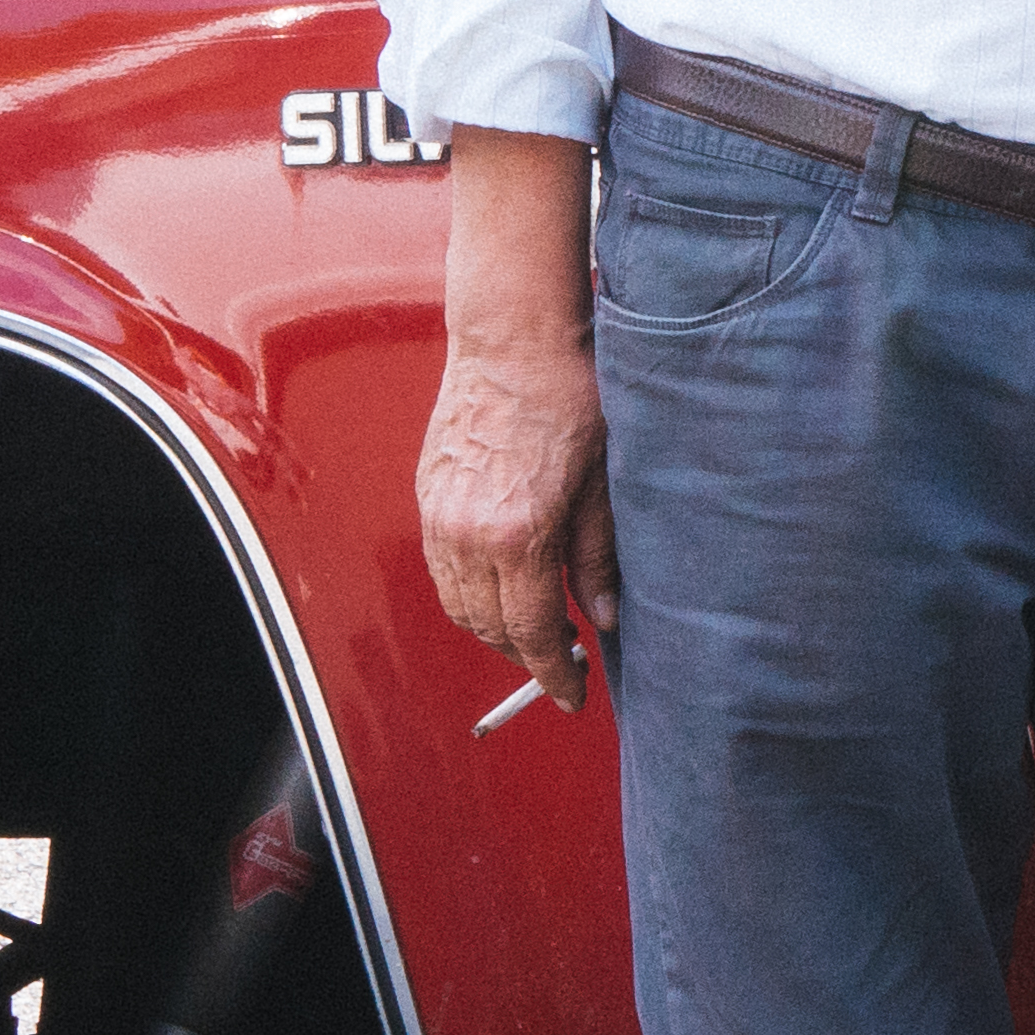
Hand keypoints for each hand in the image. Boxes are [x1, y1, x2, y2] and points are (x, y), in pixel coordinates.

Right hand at [414, 331, 613, 706]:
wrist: (514, 339)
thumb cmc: (571, 397)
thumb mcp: (606, 485)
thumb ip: (600, 558)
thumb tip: (606, 617)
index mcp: (517, 535)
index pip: (533, 633)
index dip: (554, 674)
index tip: (573, 696)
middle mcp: (467, 533)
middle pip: (490, 628)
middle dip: (526, 655)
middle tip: (565, 661)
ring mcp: (439, 515)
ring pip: (459, 605)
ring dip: (495, 628)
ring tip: (538, 627)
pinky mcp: (427, 496)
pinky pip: (442, 570)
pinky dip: (469, 593)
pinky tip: (504, 587)